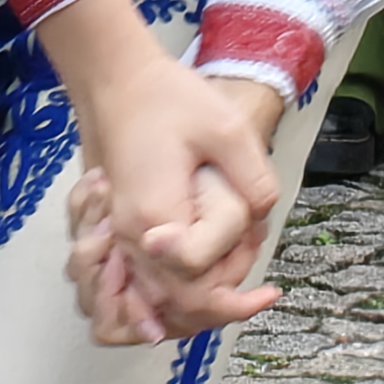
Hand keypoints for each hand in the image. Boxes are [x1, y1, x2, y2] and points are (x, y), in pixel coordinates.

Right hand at [36, 0, 282, 345]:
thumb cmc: (168, 98)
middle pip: (176, 303)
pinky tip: (209, 270)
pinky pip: (144, 281)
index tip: (266, 277)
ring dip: (199, 297)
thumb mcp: (227, 128)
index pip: (195, 284)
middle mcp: (131, 237)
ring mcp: (121, 234)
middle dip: (222, 297)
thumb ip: (253, 180)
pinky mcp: (121, 228)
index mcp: (154, 217)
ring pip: (157, 299)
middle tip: (256, 263)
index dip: (234, 288)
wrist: (117, 80)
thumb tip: (264, 218)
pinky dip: (175, 289)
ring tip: (238, 265)